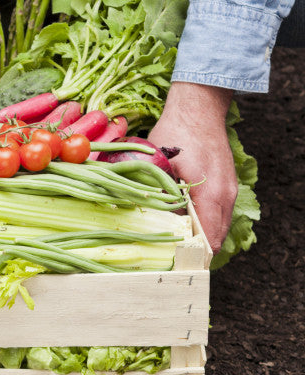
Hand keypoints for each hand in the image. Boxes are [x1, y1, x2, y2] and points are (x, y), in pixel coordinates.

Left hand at [147, 82, 236, 252]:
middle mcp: (225, 196)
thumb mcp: (160, 164)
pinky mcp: (226, 183)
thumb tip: (146, 216)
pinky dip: (204, 220)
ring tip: (177, 244)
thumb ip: (158, 191)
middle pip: (215, 236)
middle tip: (172, 260)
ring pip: (217, 224)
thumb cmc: (177, 132)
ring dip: (200, 235)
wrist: (199, 108)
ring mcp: (229, 189)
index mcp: (211, 195)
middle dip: (196, 250)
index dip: (192, 254)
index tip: (176, 265)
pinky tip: (183, 220)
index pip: (208, 238)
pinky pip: (217, 211)